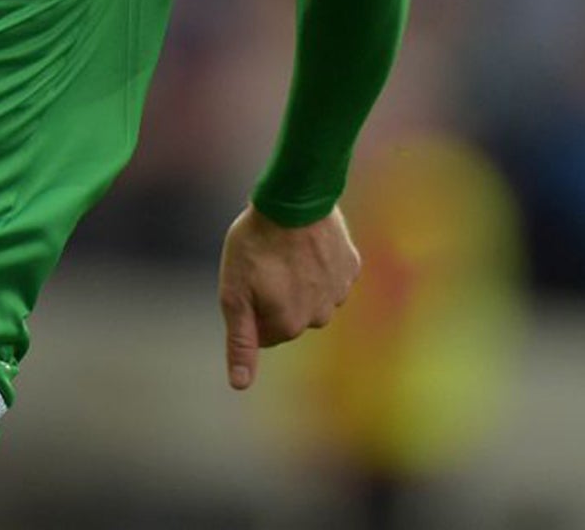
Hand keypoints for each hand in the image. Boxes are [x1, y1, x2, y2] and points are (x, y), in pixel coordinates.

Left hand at [217, 204, 360, 390]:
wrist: (293, 198)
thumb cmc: (255, 244)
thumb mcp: (234, 293)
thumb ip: (240, 342)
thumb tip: (240, 384)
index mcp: (289, 325)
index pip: (265, 333)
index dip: (251, 306)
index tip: (247, 280)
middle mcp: (319, 316)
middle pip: (291, 315)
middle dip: (277, 295)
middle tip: (265, 262)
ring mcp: (339, 291)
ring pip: (313, 295)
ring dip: (300, 279)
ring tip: (286, 249)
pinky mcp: (351, 265)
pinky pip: (333, 273)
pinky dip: (320, 262)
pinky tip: (307, 242)